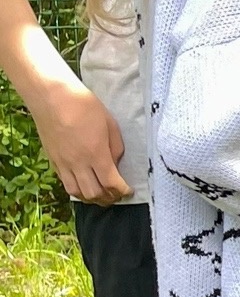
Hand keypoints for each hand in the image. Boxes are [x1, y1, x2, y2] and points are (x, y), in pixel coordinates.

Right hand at [30, 80, 130, 203]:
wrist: (53, 97)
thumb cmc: (85, 106)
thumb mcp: (111, 125)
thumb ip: (115, 148)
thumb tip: (115, 165)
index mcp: (96, 154)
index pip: (111, 183)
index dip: (122, 191)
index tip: (129, 191)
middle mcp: (78, 163)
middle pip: (93, 193)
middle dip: (108, 198)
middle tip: (117, 195)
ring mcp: (62, 163)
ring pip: (76, 192)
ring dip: (91, 198)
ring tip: (101, 195)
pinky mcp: (52, 160)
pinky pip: (64, 182)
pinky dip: (76, 189)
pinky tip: (84, 185)